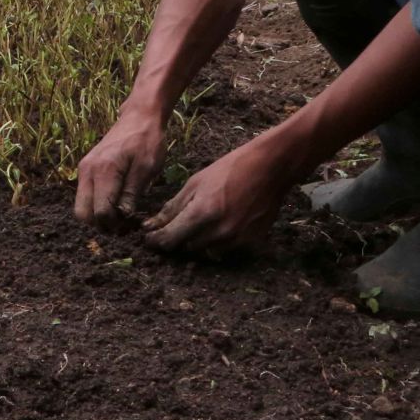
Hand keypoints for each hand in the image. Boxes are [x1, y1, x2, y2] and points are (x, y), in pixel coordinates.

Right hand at [74, 104, 165, 230]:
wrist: (139, 117)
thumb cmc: (147, 141)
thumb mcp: (147, 168)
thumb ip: (132, 193)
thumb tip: (124, 217)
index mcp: (104, 171)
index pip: (100, 211)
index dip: (114, 224)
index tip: (129, 226)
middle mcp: (87, 171)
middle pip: (83, 213)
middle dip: (100, 224)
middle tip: (121, 226)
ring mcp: (83, 169)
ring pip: (81, 206)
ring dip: (97, 216)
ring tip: (119, 217)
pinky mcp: (85, 168)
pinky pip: (84, 195)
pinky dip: (95, 205)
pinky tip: (114, 203)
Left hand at [142, 136, 298, 257]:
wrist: (270, 169)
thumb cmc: (230, 170)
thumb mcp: (195, 183)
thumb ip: (172, 208)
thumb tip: (150, 226)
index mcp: (202, 213)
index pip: (170, 240)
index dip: (156, 241)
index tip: (150, 238)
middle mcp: (219, 231)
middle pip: (187, 248)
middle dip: (178, 239)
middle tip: (178, 225)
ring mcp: (237, 239)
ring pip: (206, 251)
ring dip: (198, 241)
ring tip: (204, 221)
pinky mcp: (251, 243)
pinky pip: (226, 250)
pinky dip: (219, 241)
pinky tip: (222, 223)